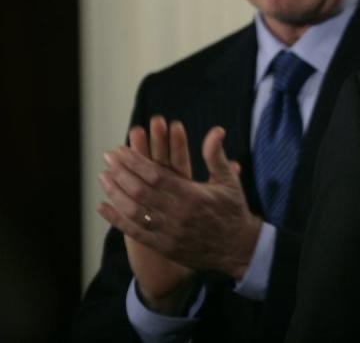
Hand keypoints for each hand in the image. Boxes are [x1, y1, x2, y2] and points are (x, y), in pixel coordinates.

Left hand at [98, 118, 261, 286]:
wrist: (238, 248)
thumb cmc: (232, 210)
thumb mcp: (228, 181)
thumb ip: (216, 156)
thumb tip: (216, 130)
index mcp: (193, 195)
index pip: (157, 175)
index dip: (136, 161)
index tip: (122, 150)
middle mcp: (178, 213)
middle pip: (141, 191)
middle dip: (121, 172)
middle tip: (108, 157)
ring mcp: (169, 232)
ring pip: (134, 210)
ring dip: (115, 192)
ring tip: (103, 176)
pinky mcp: (163, 246)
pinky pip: (134, 232)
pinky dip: (116, 219)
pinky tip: (102, 206)